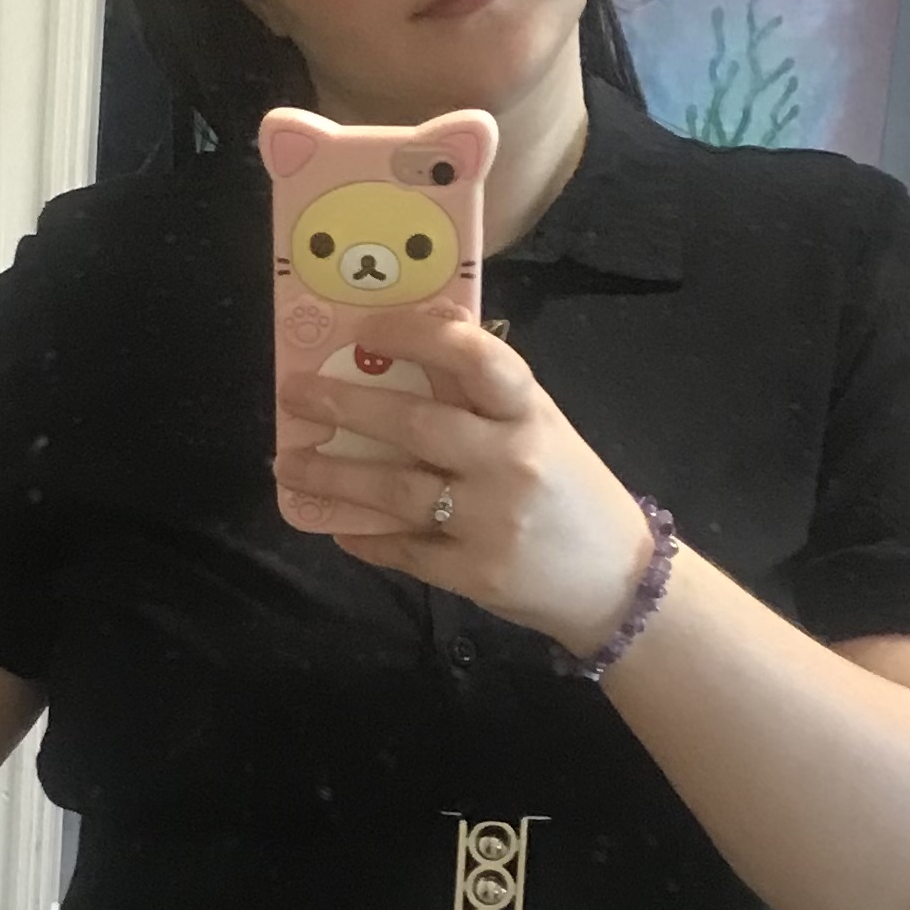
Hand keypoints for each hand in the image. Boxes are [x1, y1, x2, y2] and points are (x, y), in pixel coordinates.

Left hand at [275, 304, 653, 659]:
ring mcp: (490, 522)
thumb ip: (487, 395)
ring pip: (396, 491)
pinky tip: (335, 523)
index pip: (474, 357)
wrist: (619, 580)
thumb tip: (421, 337)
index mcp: (531, 414)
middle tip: (296, 392)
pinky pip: (403, 549)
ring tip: (290, 463)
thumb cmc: (573, 493)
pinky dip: (364, 536)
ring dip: (334, 474)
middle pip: (416, 424)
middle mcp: (511, 461)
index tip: (364, 329)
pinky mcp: (474, 574)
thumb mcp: (543, 429)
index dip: (415, 335)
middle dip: (346, 404)